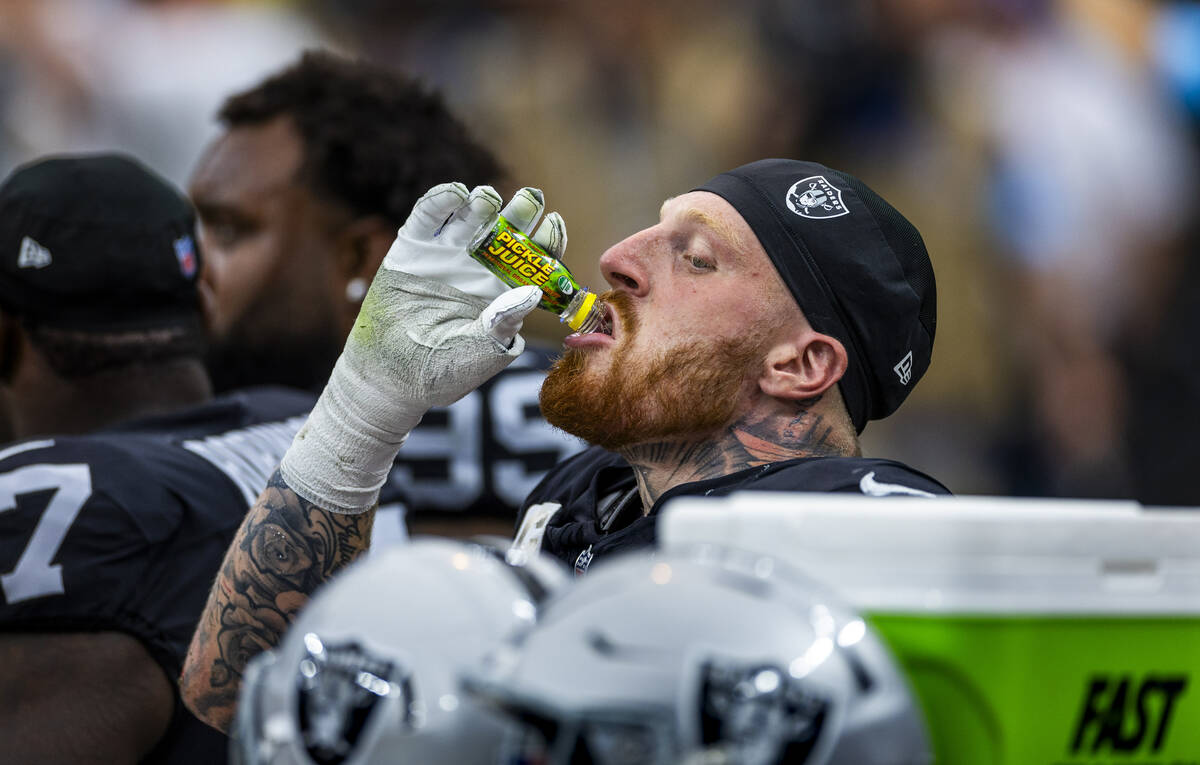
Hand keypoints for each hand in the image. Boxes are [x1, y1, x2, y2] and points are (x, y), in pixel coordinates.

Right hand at [280, 185, 559, 512]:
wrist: (390, 376)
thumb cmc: (443, 371)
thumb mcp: (482, 351)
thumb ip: (505, 323)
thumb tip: (533, 292)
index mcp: (506, 291)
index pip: (535, 260)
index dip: (547, 240)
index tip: (554, 223)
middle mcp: (482, 268)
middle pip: (509, 230)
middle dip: (522, 211)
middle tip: (529, 199)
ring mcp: (449, 255)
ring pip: (472, 216)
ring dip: (484, 203)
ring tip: (487, 200)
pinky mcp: (414, 247)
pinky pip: (429, 216)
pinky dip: (442, 200)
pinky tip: (456, 194)